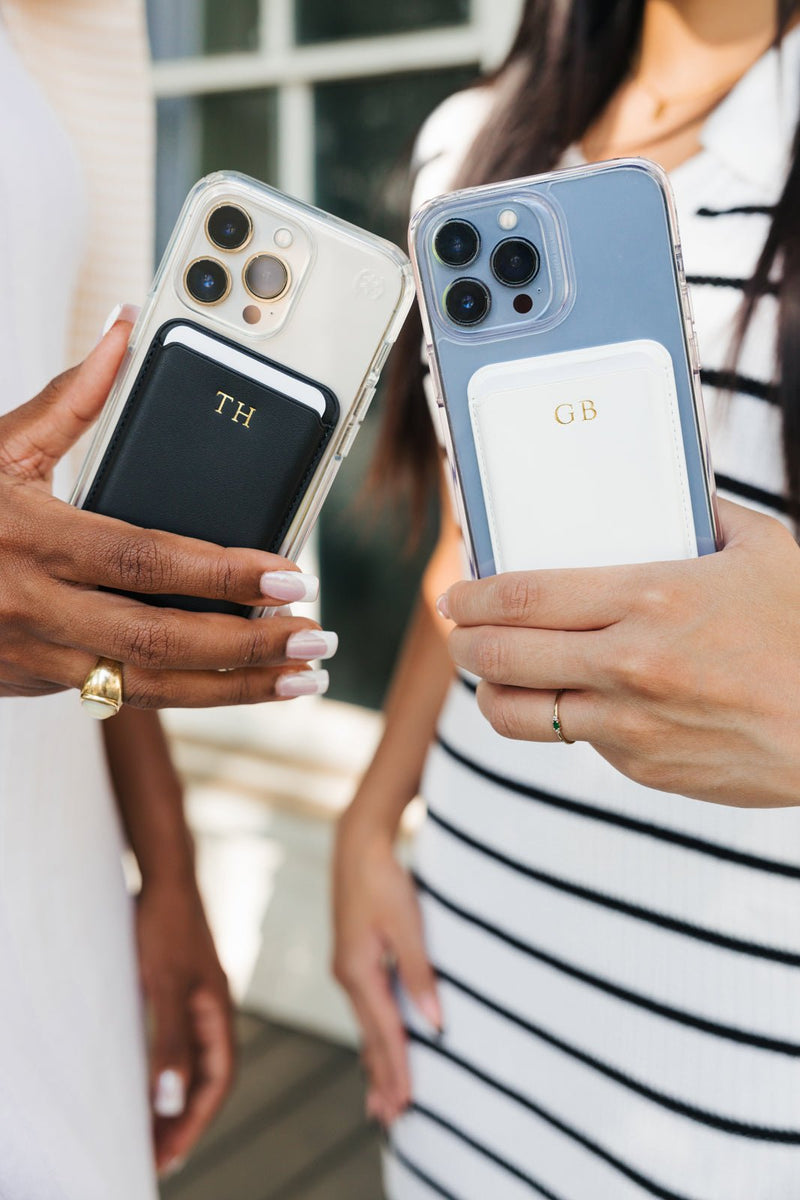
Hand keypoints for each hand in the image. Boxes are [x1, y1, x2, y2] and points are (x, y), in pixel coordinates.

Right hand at [0, 317, 334, 705]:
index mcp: (33, 538)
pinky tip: (240, 683)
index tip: (291, 577)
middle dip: (250, 648)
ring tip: (299, 681)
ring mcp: (33, 657)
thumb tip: (124, 327)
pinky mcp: (34, 684)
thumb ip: (73, 398)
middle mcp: (34, 607)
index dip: (224, 574)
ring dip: (234, 690)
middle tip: (318, 643)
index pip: (147, 562)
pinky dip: (186, 692)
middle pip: (161, 643)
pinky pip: (121, 697)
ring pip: (148, 690)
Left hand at [136, 876, 233, 1174]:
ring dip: (174, 1098)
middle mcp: (213, 1008)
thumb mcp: (165, 984)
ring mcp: (196, 997)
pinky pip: (177, 1042)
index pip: (217, 1080)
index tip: (171, 1157)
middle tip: (157, 1158)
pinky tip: (147, 1081)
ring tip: (150, 1132)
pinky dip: (165, 1069)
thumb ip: (170, 1041)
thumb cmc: (167, 922)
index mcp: (219, 1009)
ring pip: (192, 1061)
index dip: (195, 1121)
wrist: (164, 874)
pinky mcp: (178, 987)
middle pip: (207, 1076)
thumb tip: (171, 1099)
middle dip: (185, 1120)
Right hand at [332, 810, 441, 1124]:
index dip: (398, 1069)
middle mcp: (347, 975)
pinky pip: (366, 1006)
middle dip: (382, 1077)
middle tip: (392, 1118)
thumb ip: (420, 974)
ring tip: (382, 1097)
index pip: (383, 1032)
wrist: (358, 842)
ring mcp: (348, 966)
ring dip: (377, 1060)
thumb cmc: (382, 877)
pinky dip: (373, 1032)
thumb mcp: (407, 924)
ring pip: (367, 1023)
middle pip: (370, 1036)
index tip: (408, 1104)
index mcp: (357, 971)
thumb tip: (434, 1023)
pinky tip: (377, 1042)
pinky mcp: (354, 956)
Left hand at [443, 499, 799, 806]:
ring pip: (518, 713)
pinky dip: (560, 716)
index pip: (524, 596)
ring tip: (494, 674)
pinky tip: (574, 697)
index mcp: (650, 597)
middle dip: (465, 642)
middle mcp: (628, 663)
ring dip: (491, 691)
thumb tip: (666, 492)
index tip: (457, 595)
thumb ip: (703, 514)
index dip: (474, 596)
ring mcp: (630, 722)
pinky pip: (575, 737)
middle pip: (502, 654)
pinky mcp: (640, 766)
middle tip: (459, 631)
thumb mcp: (763, 550)